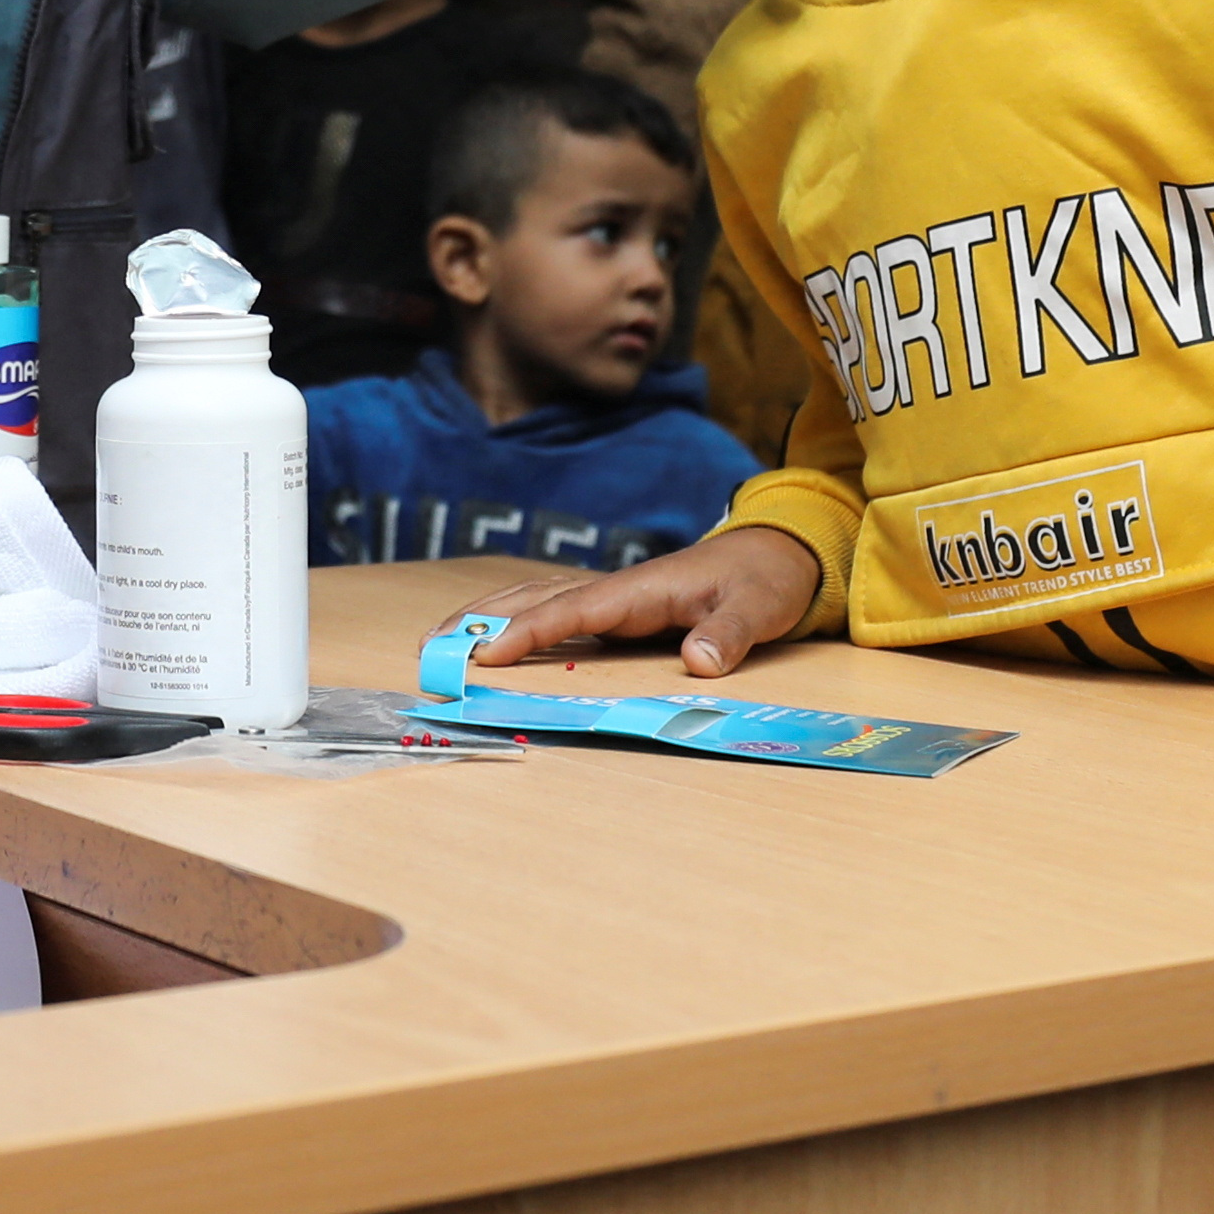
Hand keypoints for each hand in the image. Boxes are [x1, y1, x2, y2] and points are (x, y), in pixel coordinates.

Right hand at [475, 523, 828, 674]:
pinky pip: (557, 615)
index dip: (529, 633)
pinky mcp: (619, 610)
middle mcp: (618, 590)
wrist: (781, 550)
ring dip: (488, 618)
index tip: (487, 654)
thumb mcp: (762, 606)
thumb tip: (700, 663)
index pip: (573, 610)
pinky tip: (492, 639)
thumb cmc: (768, 577)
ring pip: (538, 602)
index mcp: (641, 589)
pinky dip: (516, 623)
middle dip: (483, 621)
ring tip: (440, 640)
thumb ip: (732, 633)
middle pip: (536, 600)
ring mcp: (615, 598)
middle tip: (431, 648)